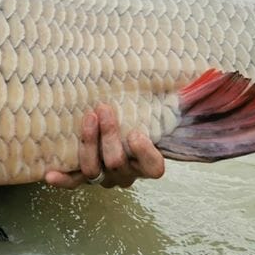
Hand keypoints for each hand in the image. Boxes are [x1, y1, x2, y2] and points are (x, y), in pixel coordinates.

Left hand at [44, 103, 164, 188]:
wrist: (121, 129)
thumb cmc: (140, 116)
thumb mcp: (158, 108)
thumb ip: (175, 96)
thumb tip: (205, 73)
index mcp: (147, 164)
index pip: (153, 168)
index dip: (145, 154)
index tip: (138, 133)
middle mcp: (126, 175)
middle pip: (118, 164)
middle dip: (110, 135)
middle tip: (104, 109)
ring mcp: (104, 177)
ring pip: (94, 170)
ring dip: (89, 143)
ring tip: (88, 118)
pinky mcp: (83, 175)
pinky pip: (73, 181)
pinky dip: (62, 179)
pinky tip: (49, 174)